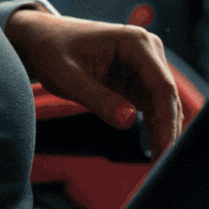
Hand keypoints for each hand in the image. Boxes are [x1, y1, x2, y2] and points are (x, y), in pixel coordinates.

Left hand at [4, 11, 181, 160]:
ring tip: (156, 164)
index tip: (165, 150)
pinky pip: (153, 106)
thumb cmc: (51, 52)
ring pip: (164, 105)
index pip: (162, 87)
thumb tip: (129, 121)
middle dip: (167, 132)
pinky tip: (152, 152)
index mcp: (135, 42)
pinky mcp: (138, 79)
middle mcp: (147, 50)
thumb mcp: (69, 78)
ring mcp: (145, 65)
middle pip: (168, 98)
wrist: (40, 40)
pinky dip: (153, 128)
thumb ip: (99, 100)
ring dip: (162, 133)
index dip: (167, 121)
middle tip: (160, 167)